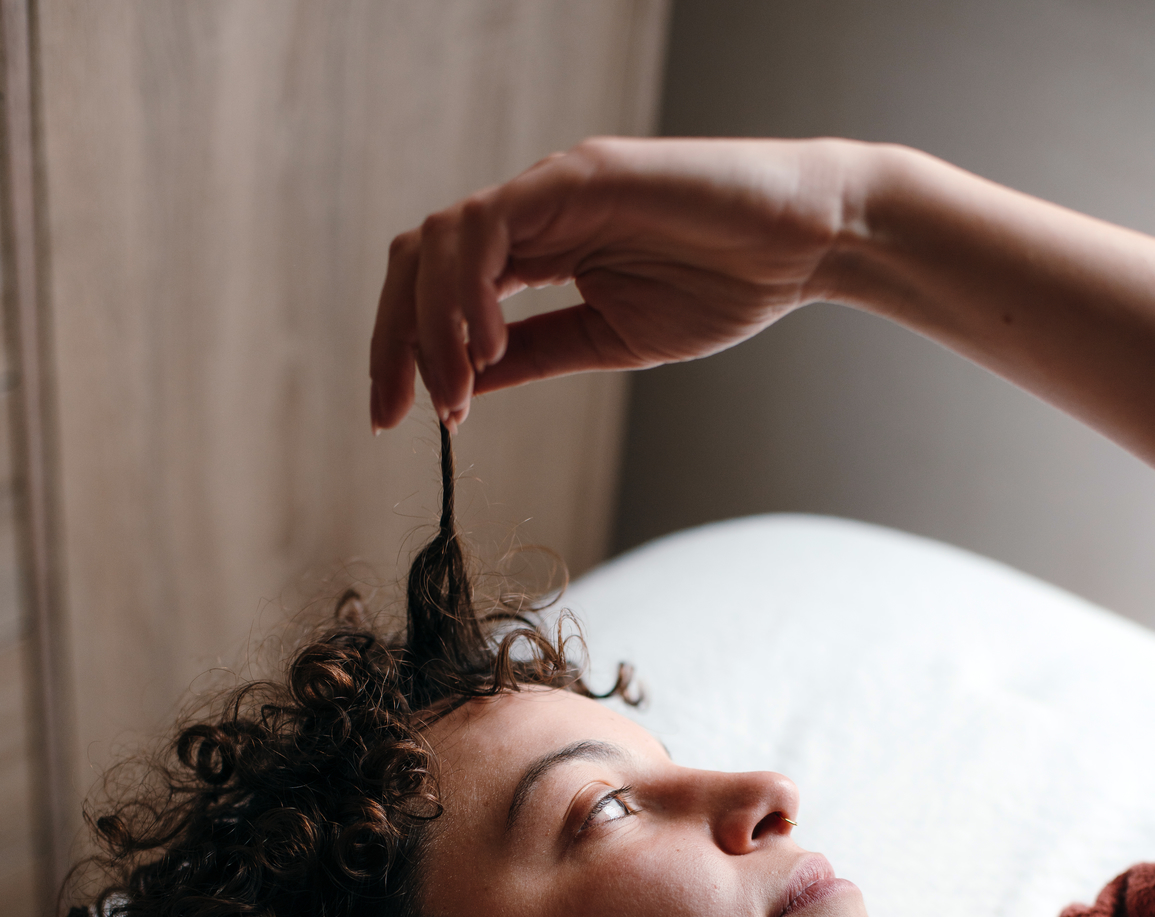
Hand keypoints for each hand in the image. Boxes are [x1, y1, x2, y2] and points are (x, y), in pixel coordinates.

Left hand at [370, 135, 857, 429]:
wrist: (803, 247)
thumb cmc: (724, 286)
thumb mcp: (606, 341)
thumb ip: (535, 354)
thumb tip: (466, 387)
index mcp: (534, 251)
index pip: (434, 293)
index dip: (403, 353)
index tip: (403, 420)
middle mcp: (528, 215)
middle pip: (414, 263)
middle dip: (390, 342)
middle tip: (395, 415)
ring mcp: (548, 189)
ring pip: (438, 242)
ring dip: (428, 326)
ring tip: (455, 393)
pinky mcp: (577, 176)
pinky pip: (489, 225)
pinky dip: (470, 289)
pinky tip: (490, 347)